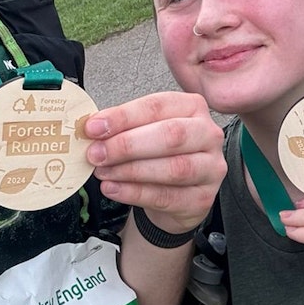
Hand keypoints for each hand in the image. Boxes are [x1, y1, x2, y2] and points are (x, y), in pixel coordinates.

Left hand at [84, 91, 224, 232]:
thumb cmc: (159, 155)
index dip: (123, 116)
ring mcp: (211, 167)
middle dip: (127, 145)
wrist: (176, 195)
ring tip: (103, 172)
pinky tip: (114, 189)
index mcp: (192, 107)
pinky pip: (168, 196)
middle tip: (97, 153)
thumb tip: (92, 128)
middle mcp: (208, 134)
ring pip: (173, 168)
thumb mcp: (144, 131)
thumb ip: (123, 127)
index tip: (94, 128)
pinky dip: (135, 193)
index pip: (158, 106)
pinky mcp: (203, 198)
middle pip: (171, 135)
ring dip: (131, 171)